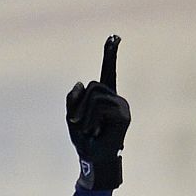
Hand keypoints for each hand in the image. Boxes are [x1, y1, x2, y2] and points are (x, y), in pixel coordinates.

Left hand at [66, 35, 129, 189]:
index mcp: (103, 97)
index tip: (115, 36)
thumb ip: (73, 98)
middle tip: (79, 123)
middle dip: (80, 103)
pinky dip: (91, 117)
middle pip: (93, 85)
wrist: (93, 159)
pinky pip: (100, 105)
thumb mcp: (72, 115)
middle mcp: (115, 98)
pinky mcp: (124, 115)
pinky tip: (95, 131)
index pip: (108, 71)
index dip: (110, 54)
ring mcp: (121, 106)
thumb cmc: (83, 140)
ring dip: (84, 113)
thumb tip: (81, 82)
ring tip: (87, 129)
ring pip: (95, 94)